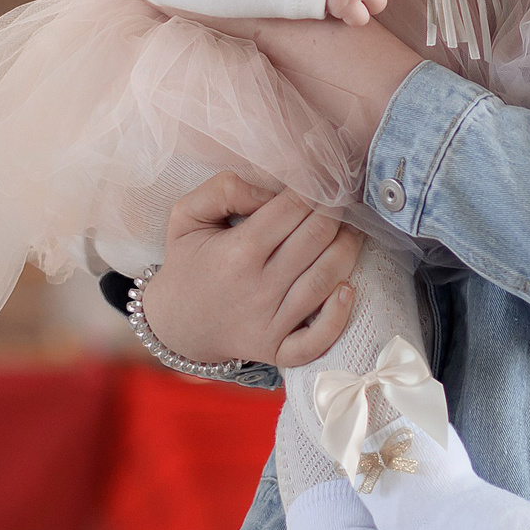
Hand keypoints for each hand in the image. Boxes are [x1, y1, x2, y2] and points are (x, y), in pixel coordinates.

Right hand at [140, 170, 360, 367]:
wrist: (176, 324)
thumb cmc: (188, 263)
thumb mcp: (188, 216)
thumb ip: (224, 189)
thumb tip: (270, 189)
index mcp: (237, 251)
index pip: (292, 210)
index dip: (314, 189)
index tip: (323, 179)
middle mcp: (257, 288)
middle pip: (316, 239)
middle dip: (335, 213)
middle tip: (341, 200)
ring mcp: (270, 323)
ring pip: (325, 280)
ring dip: (348, 250)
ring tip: (352, 231)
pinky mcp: (277, 350)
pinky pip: (318, 339)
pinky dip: (339, 316)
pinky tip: (347, 289)